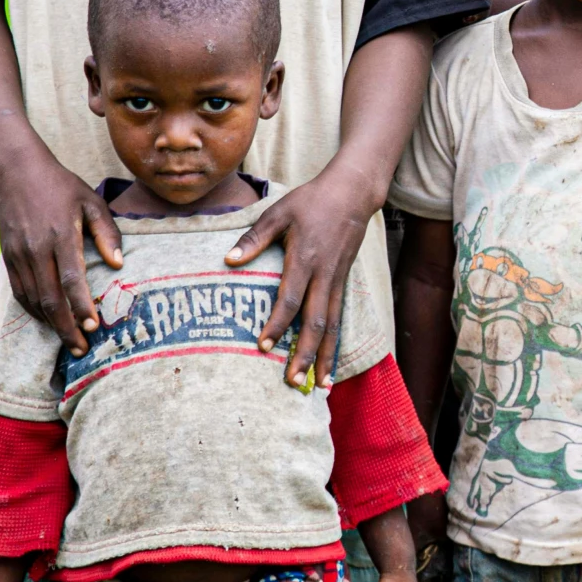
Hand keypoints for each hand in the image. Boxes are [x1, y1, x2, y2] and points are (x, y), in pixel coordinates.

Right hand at [0, 141, 122, 355]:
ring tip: (69, 340)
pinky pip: (21, 292)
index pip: (72, 280)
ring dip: (50, 324)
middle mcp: (37, 249)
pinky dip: (34, 311)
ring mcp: (19, 254)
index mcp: (61, 235)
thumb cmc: (61, 186)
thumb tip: (118, 264)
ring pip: (33, 300)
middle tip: (82, 348)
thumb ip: (107, 232)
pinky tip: (48, 320)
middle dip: (67, 327)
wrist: (16, 172)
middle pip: (50, 298)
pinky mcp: (8, 257)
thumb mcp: (91, 201)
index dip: (82, 306)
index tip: (94, 325)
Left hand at [226, 161, 377, 389]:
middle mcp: (324, 275)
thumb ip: (254, 238)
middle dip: (305, 354)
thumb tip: (228, 261)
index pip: (291, 298)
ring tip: (319, 387)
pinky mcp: (343, 283)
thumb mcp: (279, 212)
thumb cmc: (311, 201)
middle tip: (293, 382)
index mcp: (305, 258)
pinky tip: (330, 365)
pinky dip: (334, 345)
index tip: (263, 346)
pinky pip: (339, 320)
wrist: (352, 193)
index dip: (277, 323)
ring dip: (324, 357)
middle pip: (316, 321)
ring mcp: (337, 281)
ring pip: (332, 326)